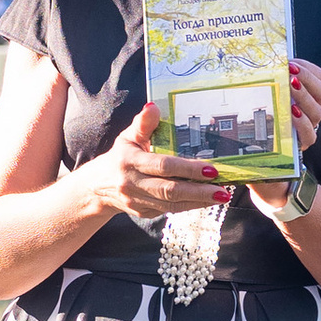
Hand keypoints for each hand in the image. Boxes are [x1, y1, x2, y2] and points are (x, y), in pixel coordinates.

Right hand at [90, 101, 225, 223]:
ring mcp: (137, 201)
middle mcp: (132, 184)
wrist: (98, 186)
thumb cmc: (120, 156)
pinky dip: (189, 206)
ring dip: (198, 201)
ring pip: (172, 205)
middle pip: (170, 190)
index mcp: (129, 161)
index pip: (163, 166)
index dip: (187, 168)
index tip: (211, 170)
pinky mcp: (143, 213)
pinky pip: (170, 211)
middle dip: (199, 191)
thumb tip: (153, 106)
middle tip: (222, 190)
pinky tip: (206, 201)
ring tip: (221, 196)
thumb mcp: (128, 136)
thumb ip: (143, 123)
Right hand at [246, 61, 320, 215]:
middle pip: (316, 112)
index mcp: (297, 145)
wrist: (273, 140)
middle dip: (303, 97)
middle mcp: (309, 127)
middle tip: (288, 83)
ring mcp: (313, 107)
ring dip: (306, 81)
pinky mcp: (315, 89)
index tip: (290, 112)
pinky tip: (294, 64)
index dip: (302, 125)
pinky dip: (310, 70)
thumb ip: (253, 166)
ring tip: (290, 71)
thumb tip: (245, 168)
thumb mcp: (255, 160)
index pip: (308, 137)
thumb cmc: (258, 148)